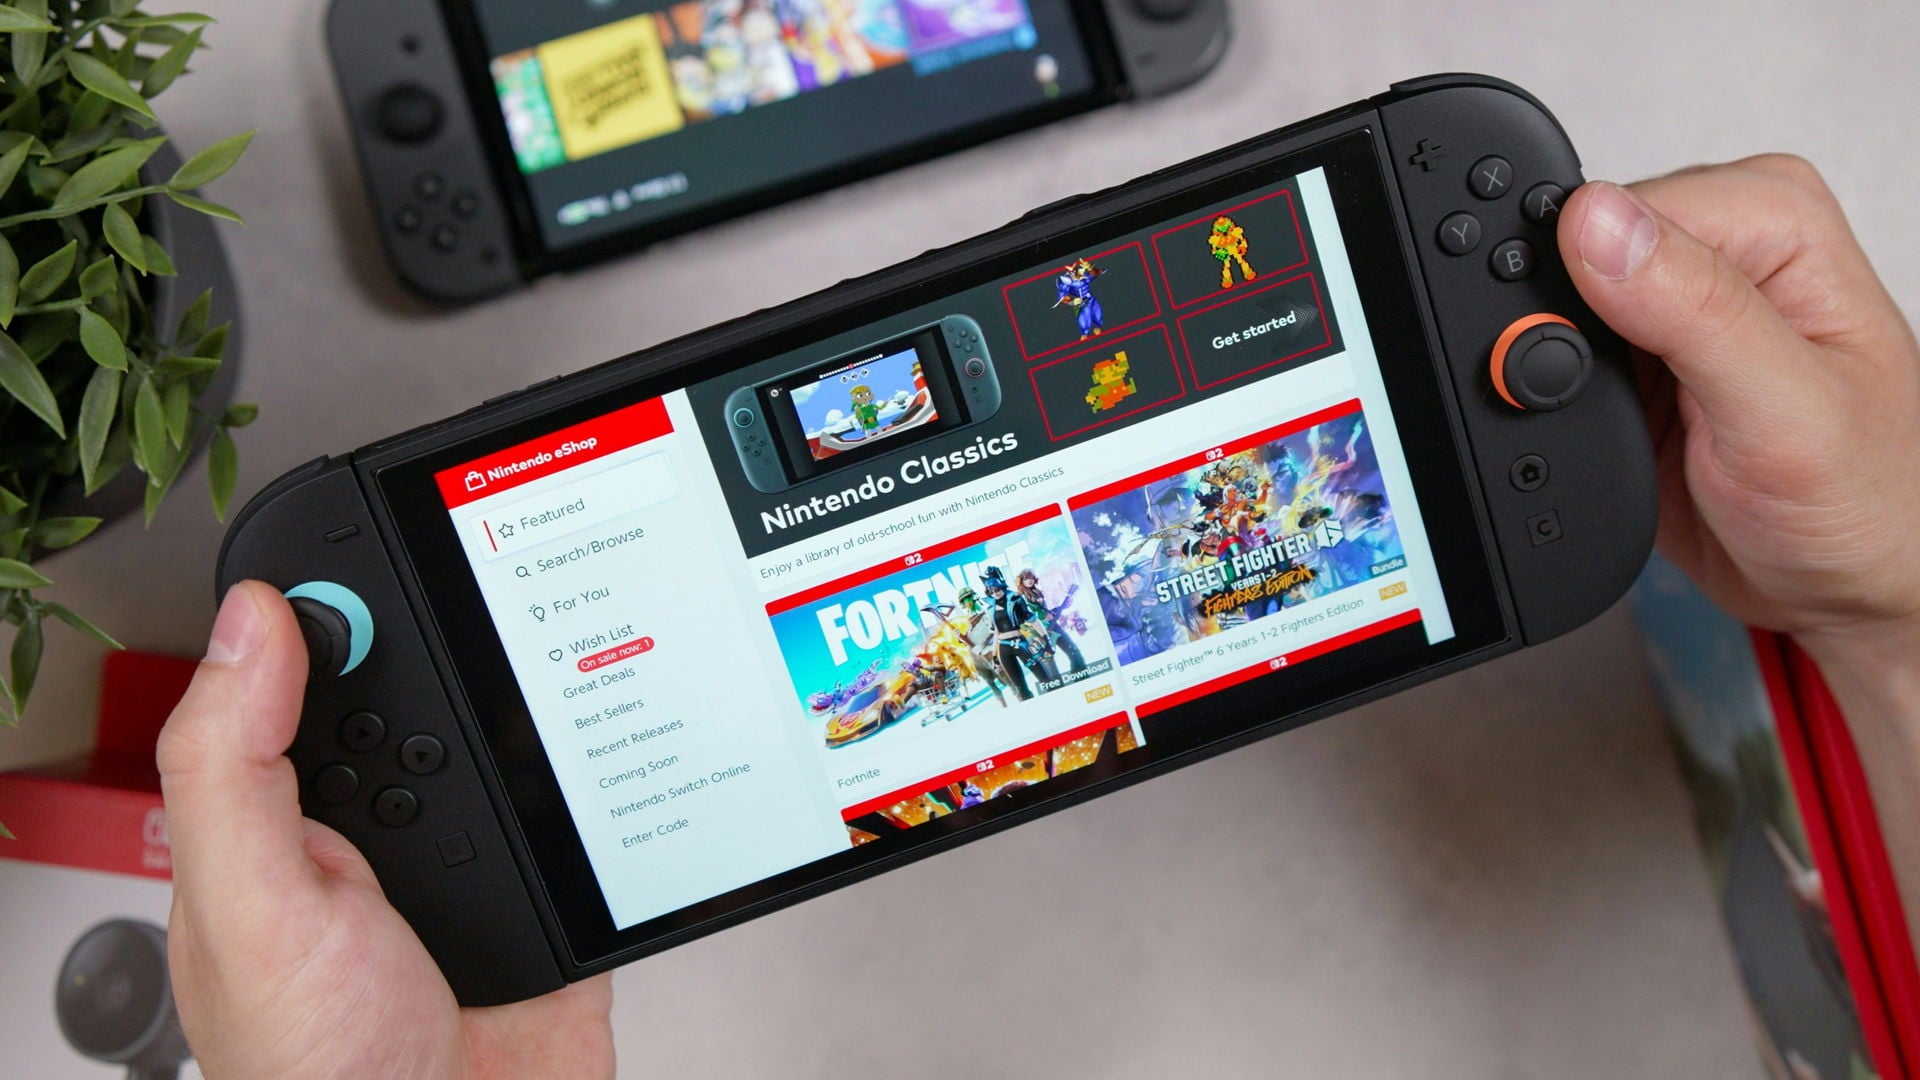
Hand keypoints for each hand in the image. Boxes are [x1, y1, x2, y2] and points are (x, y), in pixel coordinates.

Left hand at [157, 581, 614, 1079]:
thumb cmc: (319, 1076)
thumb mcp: (252, 908)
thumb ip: (231, 767)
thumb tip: (253, 622)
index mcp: (286, 821)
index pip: (303, 678)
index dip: (335, 604)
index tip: (384, 540)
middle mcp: (379, 833)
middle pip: (426, 695)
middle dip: (467, 656)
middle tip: (502, 621)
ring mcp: (470, 863)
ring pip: (514, 743)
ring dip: (549, 721)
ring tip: (570, 692)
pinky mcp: (549, 892)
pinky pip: (589, 811)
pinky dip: (616, 784)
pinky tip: (622, 761)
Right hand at [1558, 157, 1919, 642]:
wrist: (1841, 587)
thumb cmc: (1864, 501)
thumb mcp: (1782, 410)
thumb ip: (1693, 306)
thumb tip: (1593, 222)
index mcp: (1776, 222)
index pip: (1628, 207)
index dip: (1590, 275)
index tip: (1615, 351)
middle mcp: (1725, 249)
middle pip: (1579, 247)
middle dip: (1574, 325)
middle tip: (1635, 396)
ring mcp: (1676, 305)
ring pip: (1558, 301)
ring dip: (1566, 364)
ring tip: (1640, 415)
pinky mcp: (1640, 358)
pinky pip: (1558, 352)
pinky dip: (1560, 392)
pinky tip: (1615, 422)